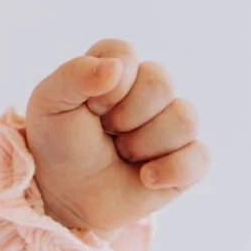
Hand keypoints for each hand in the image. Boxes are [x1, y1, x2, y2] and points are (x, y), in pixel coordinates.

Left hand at [23, 40, 206, 239]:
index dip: (107, 86)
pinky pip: (201, 157)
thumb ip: (74, 75)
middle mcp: (149, 91)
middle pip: (161, 82)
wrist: (64, 195)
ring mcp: (171, 125)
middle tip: (107, 134)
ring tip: (122, 155)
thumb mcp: (50, 104)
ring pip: (185, 119)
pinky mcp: (186, 160)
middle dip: (126, 117)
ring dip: (144, 144)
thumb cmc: (57, 144)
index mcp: (117, 67)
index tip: (89, 109)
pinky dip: (173, 169)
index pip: (125, 54)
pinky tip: (146, 178)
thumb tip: (115, 67)